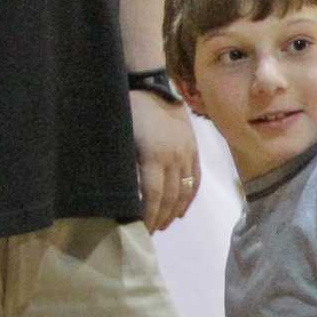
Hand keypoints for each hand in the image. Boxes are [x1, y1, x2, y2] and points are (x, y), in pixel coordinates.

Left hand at [130, 90, 199, 232]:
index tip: (140, 230)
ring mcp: (186, 155)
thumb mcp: (121, 138)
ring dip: (174, 211)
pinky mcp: (194, 150)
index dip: (147, 216)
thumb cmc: (128, 109)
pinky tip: (180, 211)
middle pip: (170, 198)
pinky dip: (189, 199)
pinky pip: (195, 180)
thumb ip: (125, 166)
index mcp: (153, 157)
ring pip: (184, 192)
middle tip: (150, 232)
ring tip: (163, 224)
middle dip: (160, 218)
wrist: (153, 84)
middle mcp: (174, 160)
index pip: (152, 196)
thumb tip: (124, 195)